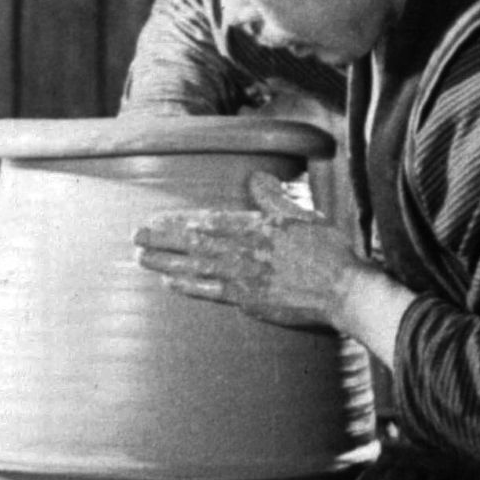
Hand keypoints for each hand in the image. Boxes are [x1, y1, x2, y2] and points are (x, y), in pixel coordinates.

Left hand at [133, 171, 372, 330]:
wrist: (344, 291)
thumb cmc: (328, 251)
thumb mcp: (301, 216)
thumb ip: (273, 198)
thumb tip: (256, 178)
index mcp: (255, 228)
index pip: (206, 222)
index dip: (177, 222)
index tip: (155, 219)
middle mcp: (243, 252)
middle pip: (193, 245)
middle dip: (161, 241)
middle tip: (135, 237)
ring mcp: (243, 279)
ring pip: (195, 269)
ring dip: (166, 263)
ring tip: (142, 259)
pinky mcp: (249, 302)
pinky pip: (210, 293)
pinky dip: (188, 287)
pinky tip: (170, 284)